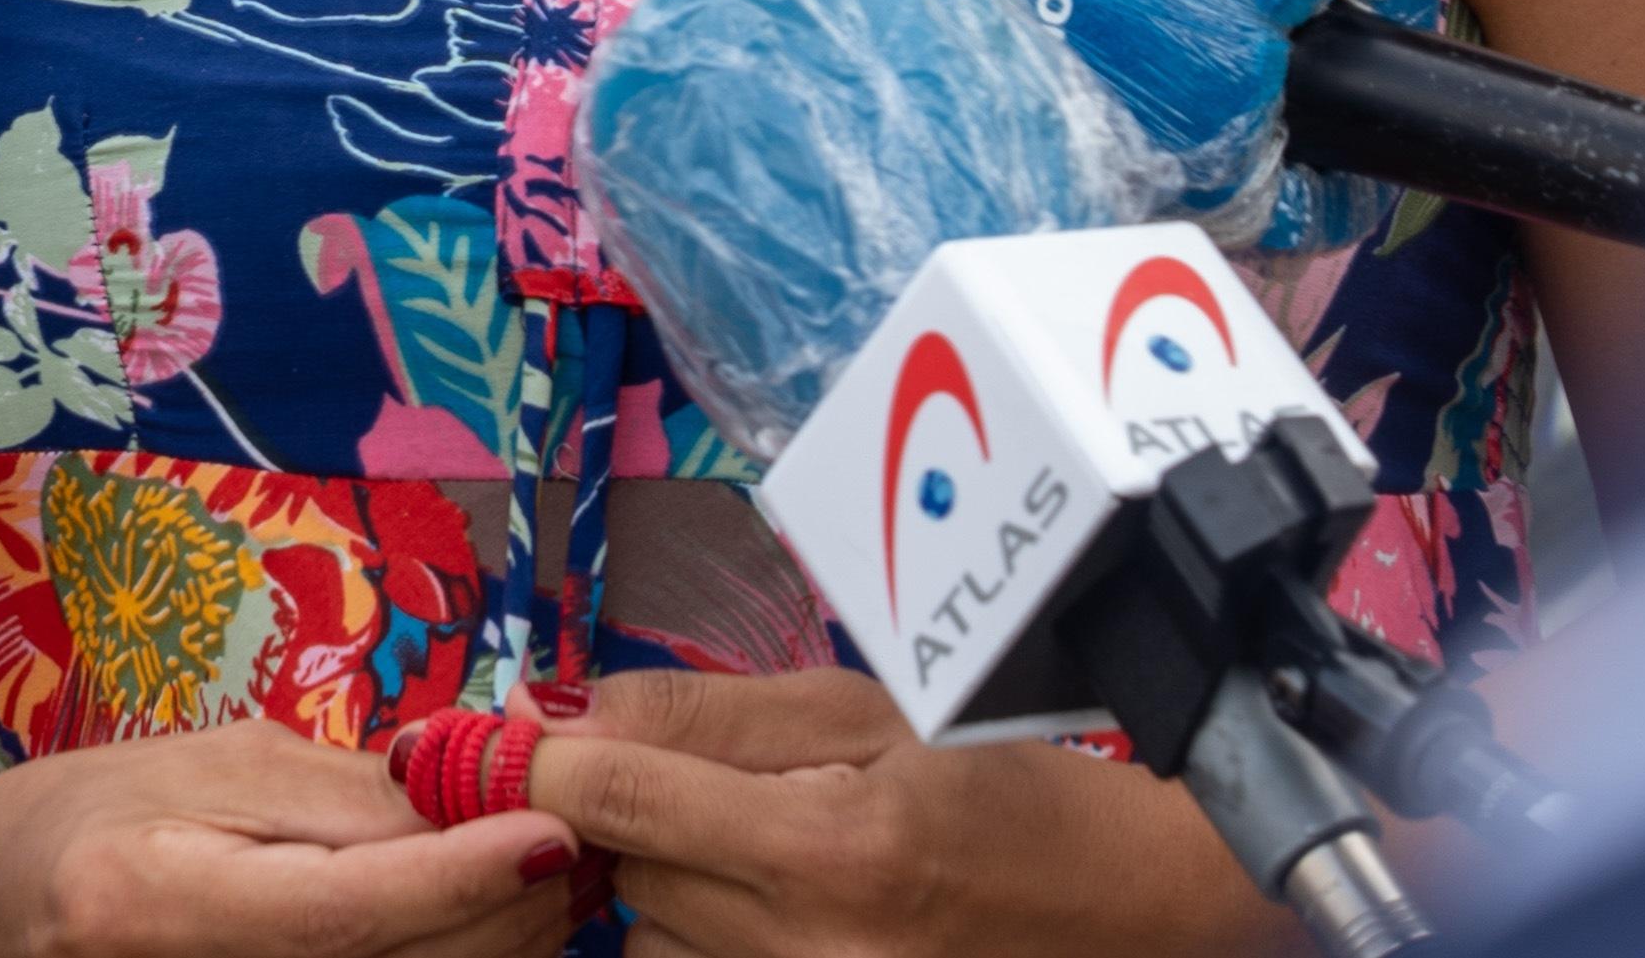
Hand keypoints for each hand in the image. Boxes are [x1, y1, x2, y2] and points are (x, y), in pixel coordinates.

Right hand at [0, 722, 580, 957]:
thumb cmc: (89, 817)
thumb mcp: (208, 766)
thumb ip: (343, 792)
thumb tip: (477, 789)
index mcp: (155, 903)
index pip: (341, 908)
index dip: (457, 873)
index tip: (551, 825)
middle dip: (508, 906)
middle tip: (578, 833)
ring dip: (498, 942)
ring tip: (543, 870)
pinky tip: (481, 919)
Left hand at [524, 673, 1273, 957]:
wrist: (1133, 906)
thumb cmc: (1012, 782)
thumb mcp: (870, 710)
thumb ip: (705, 711)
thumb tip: (557, 711)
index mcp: (830, 849)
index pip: (613, 800)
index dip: (544, 759)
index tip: (511, 736)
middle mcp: (813, 955)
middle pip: (624, 876)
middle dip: (638, 818)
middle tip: (719, 787)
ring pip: (655, 943)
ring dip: (677, 891)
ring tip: (771, 854)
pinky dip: (716, 942)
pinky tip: (776, 907)